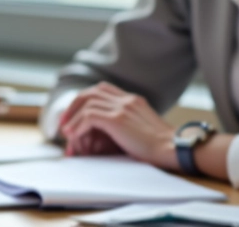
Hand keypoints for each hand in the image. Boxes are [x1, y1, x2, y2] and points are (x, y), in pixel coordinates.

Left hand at [58, 82, 176, 169]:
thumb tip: (112, 132)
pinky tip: (74, 136)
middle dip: (74, 105)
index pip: (102, 89)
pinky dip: (77, 125)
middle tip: (64, 122)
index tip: (75, 114)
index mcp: (132, 100)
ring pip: (87, 103)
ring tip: (66, 132)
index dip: (84, 99)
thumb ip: (129, 123)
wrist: (174, 148)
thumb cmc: (161, 146)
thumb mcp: (144, 128)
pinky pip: (89, 116)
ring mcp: (122, 107)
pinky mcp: (117, 120)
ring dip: (72, 118)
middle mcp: (126, 99)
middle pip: (91, 92)